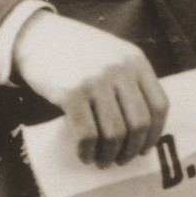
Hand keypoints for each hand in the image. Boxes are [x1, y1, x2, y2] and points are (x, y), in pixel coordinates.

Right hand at [12, 11, 169, 167]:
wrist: (37, 35)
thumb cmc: (76, 50)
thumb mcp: (113, 55)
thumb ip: (129, 80)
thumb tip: (140, 127)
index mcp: (136, 61)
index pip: (159, 105)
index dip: (155, 133)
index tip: (146, 148)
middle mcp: (120, 70)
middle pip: (139, 122)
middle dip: (132, 148)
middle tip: (122, 160)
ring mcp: (96, 81)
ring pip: (115, 132)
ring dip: (109, 154)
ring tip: (102, 161)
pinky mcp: (71, 93)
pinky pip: (87, 134)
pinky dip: (88, 152)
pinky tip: (84, 155)